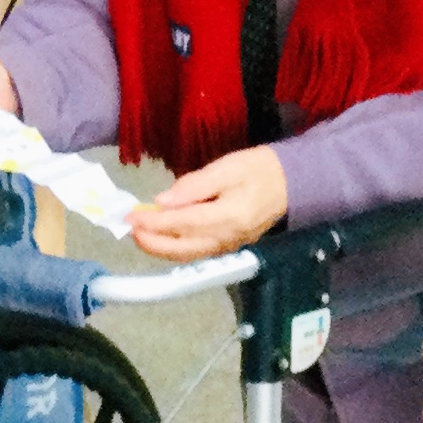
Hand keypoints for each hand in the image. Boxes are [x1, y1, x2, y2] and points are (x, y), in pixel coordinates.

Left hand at [128, 145, 288, 261]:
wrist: (292, 182)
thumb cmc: (260, 169)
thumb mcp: (226, 167)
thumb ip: (193, 186)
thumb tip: (162, 201)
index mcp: (229, 217)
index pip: (182, 224)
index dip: (153, 223)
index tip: (130, 216)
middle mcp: (228, 238)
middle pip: (183, 249)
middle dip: (152, 242)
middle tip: (130, 228)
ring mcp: (230, 246)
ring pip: (189, 255)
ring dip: (161, 248)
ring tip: (141, 234)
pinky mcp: (230, 247)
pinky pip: (198, 252)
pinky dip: (176, 248)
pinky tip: (163, 237)